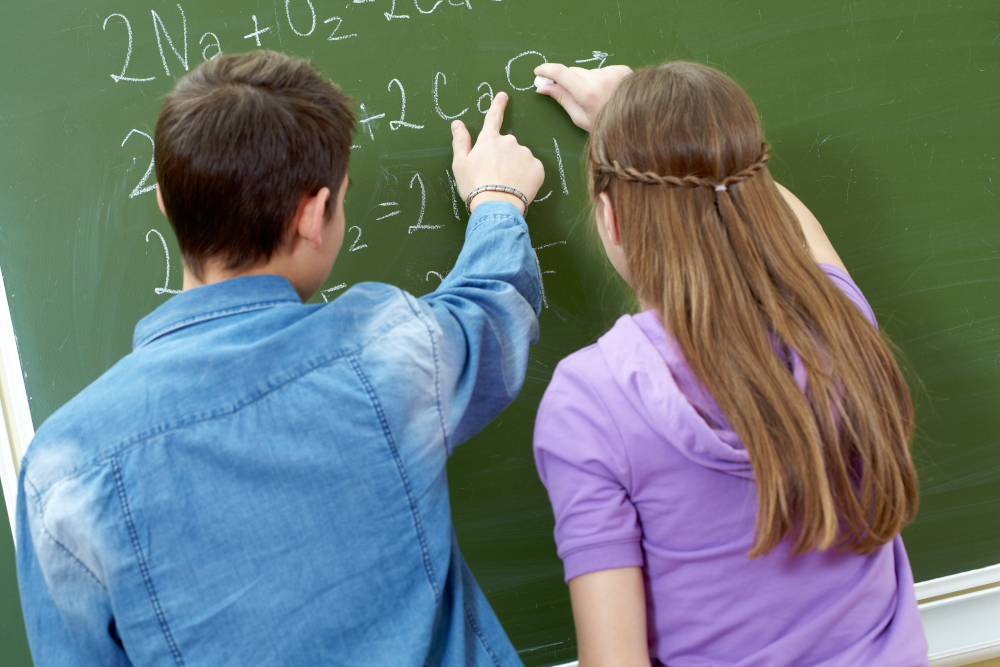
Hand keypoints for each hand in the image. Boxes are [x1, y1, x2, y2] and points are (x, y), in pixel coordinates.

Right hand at [451, 92, 544, 214]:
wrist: (496, 206)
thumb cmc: (475, 186)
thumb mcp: (460, 164)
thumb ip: (461, 141)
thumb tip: (457, 124)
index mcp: (489, 139)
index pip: (494, 117)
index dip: (498, 105)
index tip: (503, 96)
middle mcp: (509, 141)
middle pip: (506, 146)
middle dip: (503, 157)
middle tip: (495, 176)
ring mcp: (525, 153)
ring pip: (520, 158)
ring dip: (515, 167)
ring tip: (506, 184)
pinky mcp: (537, 167)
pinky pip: (531, 169)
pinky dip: (526, 176)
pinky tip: (517, 187)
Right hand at [534, 63, 632, 131]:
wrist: (636, 123)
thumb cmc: (606, 125)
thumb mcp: (579, 117)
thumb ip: (561, 98)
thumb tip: (543, 87)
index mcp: (588, 93)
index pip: (561, 73)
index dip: (546, 70)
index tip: (538, 71)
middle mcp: (601, 79)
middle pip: (573, 71)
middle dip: (566, 80)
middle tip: (564, 92)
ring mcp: (613, 72)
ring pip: (588, 71)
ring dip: (585, 81)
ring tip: (595, 98)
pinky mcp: (622, 69)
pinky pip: (602, 70)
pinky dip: (600, 79)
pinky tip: (606, 92)